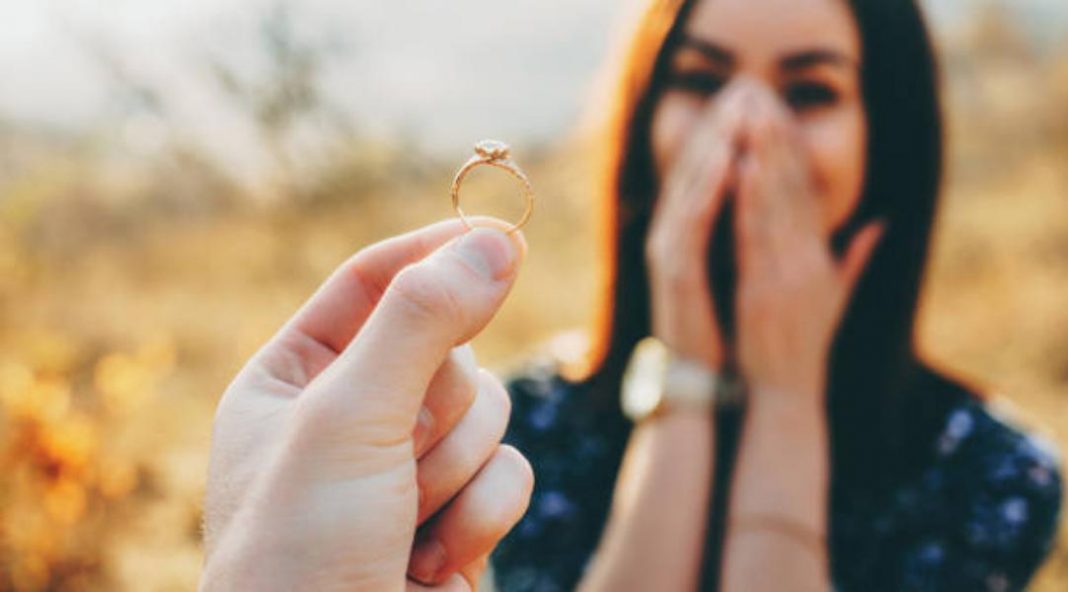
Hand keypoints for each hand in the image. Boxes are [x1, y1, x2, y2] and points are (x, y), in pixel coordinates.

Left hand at [200, 218, 533, 591]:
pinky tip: (427, 563)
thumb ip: (421, 323)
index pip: (372, 281)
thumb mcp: (347, 418)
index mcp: (294, 379)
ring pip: (491, 410)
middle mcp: (349, 416)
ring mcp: (407, 468)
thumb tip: (495, 242)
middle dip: (436, 408)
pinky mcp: (457, 515)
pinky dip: (480, 515)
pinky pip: (512, 472)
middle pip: (447, 347)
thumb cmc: (301, 552)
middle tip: (394, 457)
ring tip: (402, 523)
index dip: (434, 253)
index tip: (501, 233)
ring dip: (456, 469)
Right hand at [645, 83, 750, 367]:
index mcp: (698, 234)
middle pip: (697, 168)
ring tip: (738, 107)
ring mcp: (671, 250)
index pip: (715, 173)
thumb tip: (804, 213)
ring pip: (691, 184)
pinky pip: (690, 218)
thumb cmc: (733, 330)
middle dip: (722, 125)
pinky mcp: (672, 269)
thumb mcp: (758, 275)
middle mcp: (678, 234)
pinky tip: (728, 157)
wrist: (706, 379)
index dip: (736, 134)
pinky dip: (707, 187)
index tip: (762, 100)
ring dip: (713, 143)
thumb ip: (774, 240)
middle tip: (745, 85)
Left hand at [734, 87, 884, 403]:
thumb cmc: (803, 348)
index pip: (809, 195)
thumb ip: (855, 258)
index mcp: (820, 260)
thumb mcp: (835, 298)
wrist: (785, 394)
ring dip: (764, 157)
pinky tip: (739, 168)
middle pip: (794, 190)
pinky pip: (753, 236)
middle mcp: (806, 261)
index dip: (795, 152)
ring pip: (776, 204)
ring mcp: (784, 274)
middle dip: (778, 141)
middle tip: (764, 99)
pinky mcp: (762, 289)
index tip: (782, 116)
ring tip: (752, 117)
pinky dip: (748, 201)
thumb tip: (880, 222)